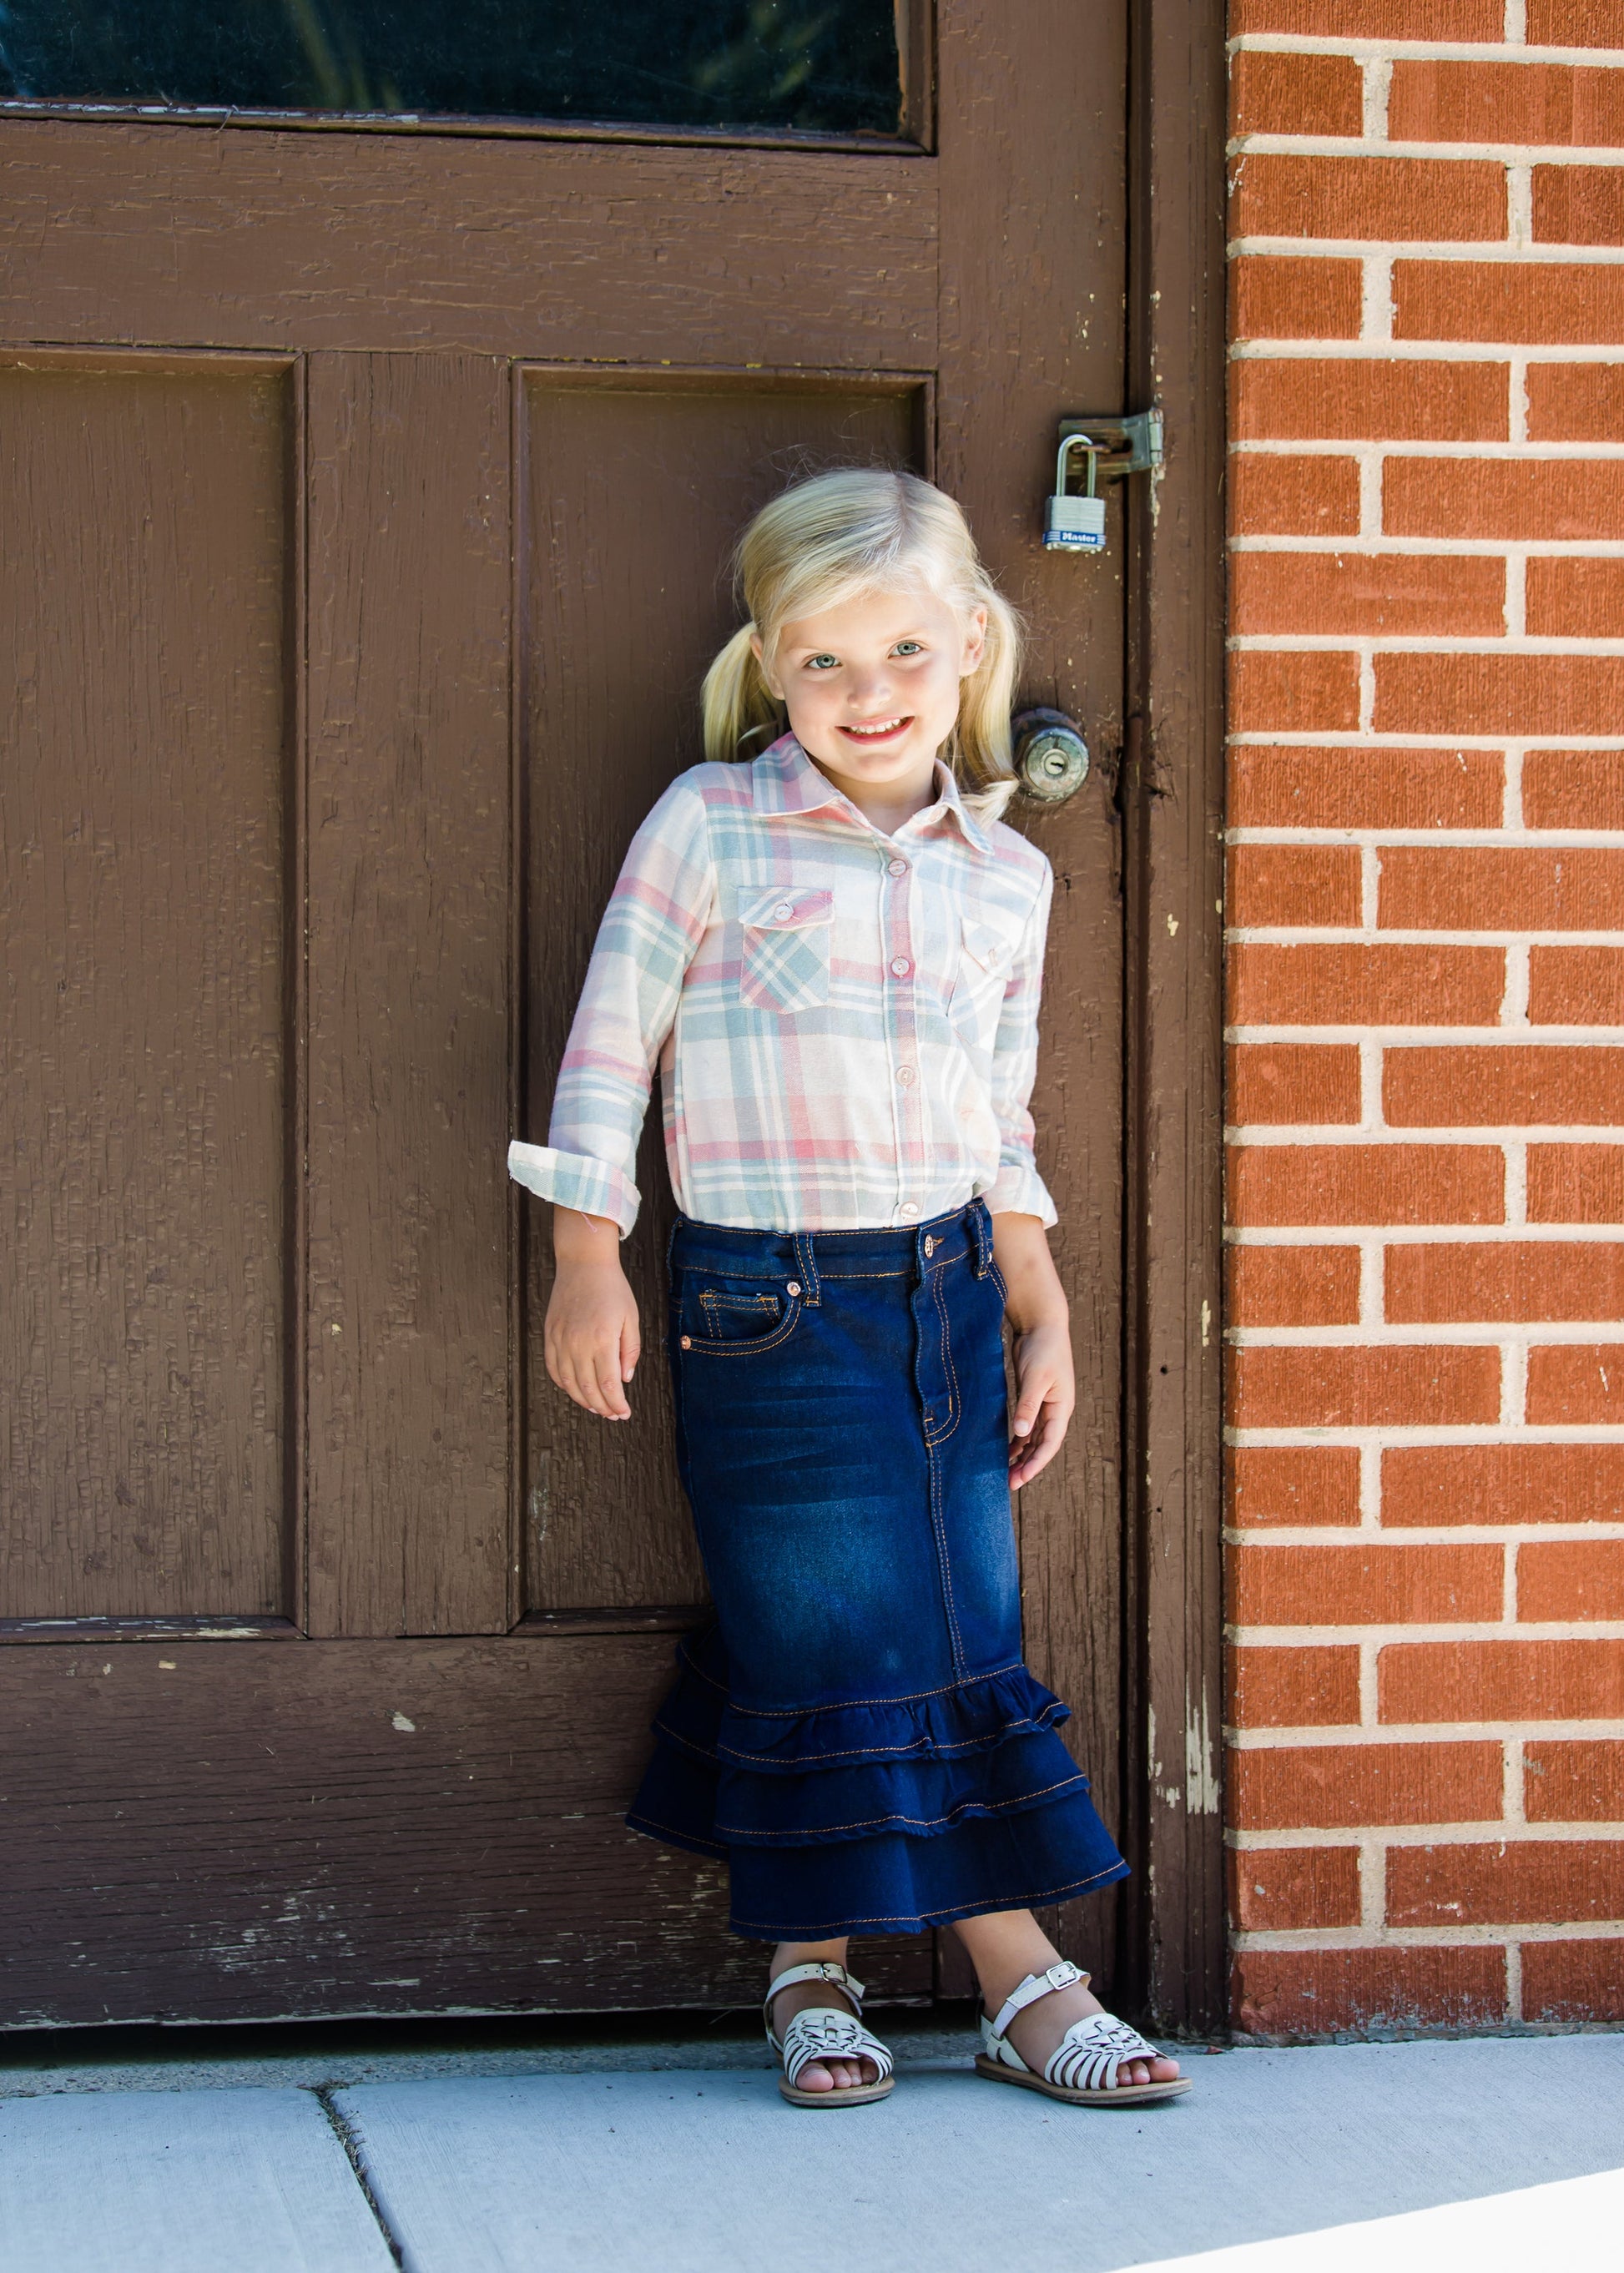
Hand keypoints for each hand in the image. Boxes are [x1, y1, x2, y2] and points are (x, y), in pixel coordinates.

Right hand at [545, 1207, 640, 1419]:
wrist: (584, 1263)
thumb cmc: (612, 1289)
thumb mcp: (631, 1318)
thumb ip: (630, 1351)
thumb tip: (625, 1379)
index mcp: (603, 1339)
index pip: (609, 1385)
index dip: (617, 1404)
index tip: (624, 1413)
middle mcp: (578, 1343)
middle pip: (588, 1389)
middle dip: (603, 1407)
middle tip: (613, 1414)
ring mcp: (561, 1340)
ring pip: (569, 1384)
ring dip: (583, 1400)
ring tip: (597, 1406)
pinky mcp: (550, 1335)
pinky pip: (554, 1369)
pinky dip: (564, 1384)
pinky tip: (576, 1389)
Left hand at [1006, 1318, 1075, 1488]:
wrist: (1042, 1324)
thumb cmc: (1043, 1348)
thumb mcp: (1036, 1378)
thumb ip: (1028, 1405)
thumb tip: (1021, 1432)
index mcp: (1062, 1407)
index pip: (1050, 1443)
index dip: (1036, 1463)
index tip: (1020, 1479)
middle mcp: (1056, 1410)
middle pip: (1042, 1445)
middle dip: (1027, 1465)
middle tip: (1008, 1483)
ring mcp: (1045, 1404)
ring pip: (1034, 1438)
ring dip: (1021, 1455)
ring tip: (1005, 1472)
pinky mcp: (1033, 1398)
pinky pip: (1027, 1425)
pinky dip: (1018, 1439)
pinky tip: (1005, 1449)